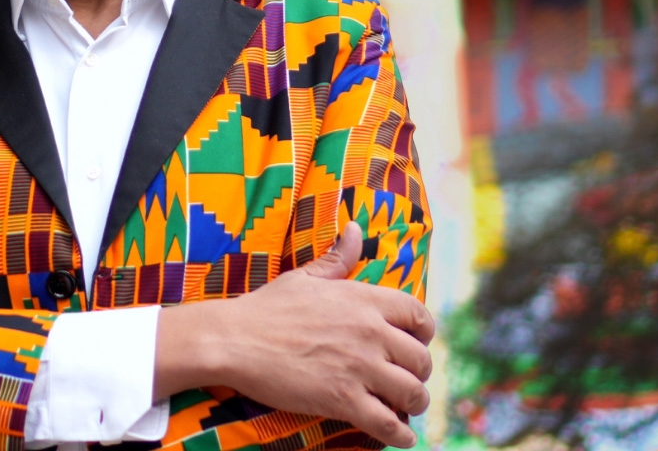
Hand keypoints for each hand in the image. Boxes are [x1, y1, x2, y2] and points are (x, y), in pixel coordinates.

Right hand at [155, 222, 435, 448]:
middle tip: (408, 380)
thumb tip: (353, 229)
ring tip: (405, 408)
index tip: (416, 343)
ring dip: (413, 404)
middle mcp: (370, 333)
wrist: (234, 340)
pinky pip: (388, 425)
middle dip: (419, 373)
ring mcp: (359, 368)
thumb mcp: (305, 277)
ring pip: (411, 393)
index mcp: (363, 300)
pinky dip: (400, 436)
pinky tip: (401, 438)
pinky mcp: (344, 400)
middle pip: (421, 359)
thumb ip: (337, 257)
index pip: (418, 315)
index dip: (423, 333)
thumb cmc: (266, 308)